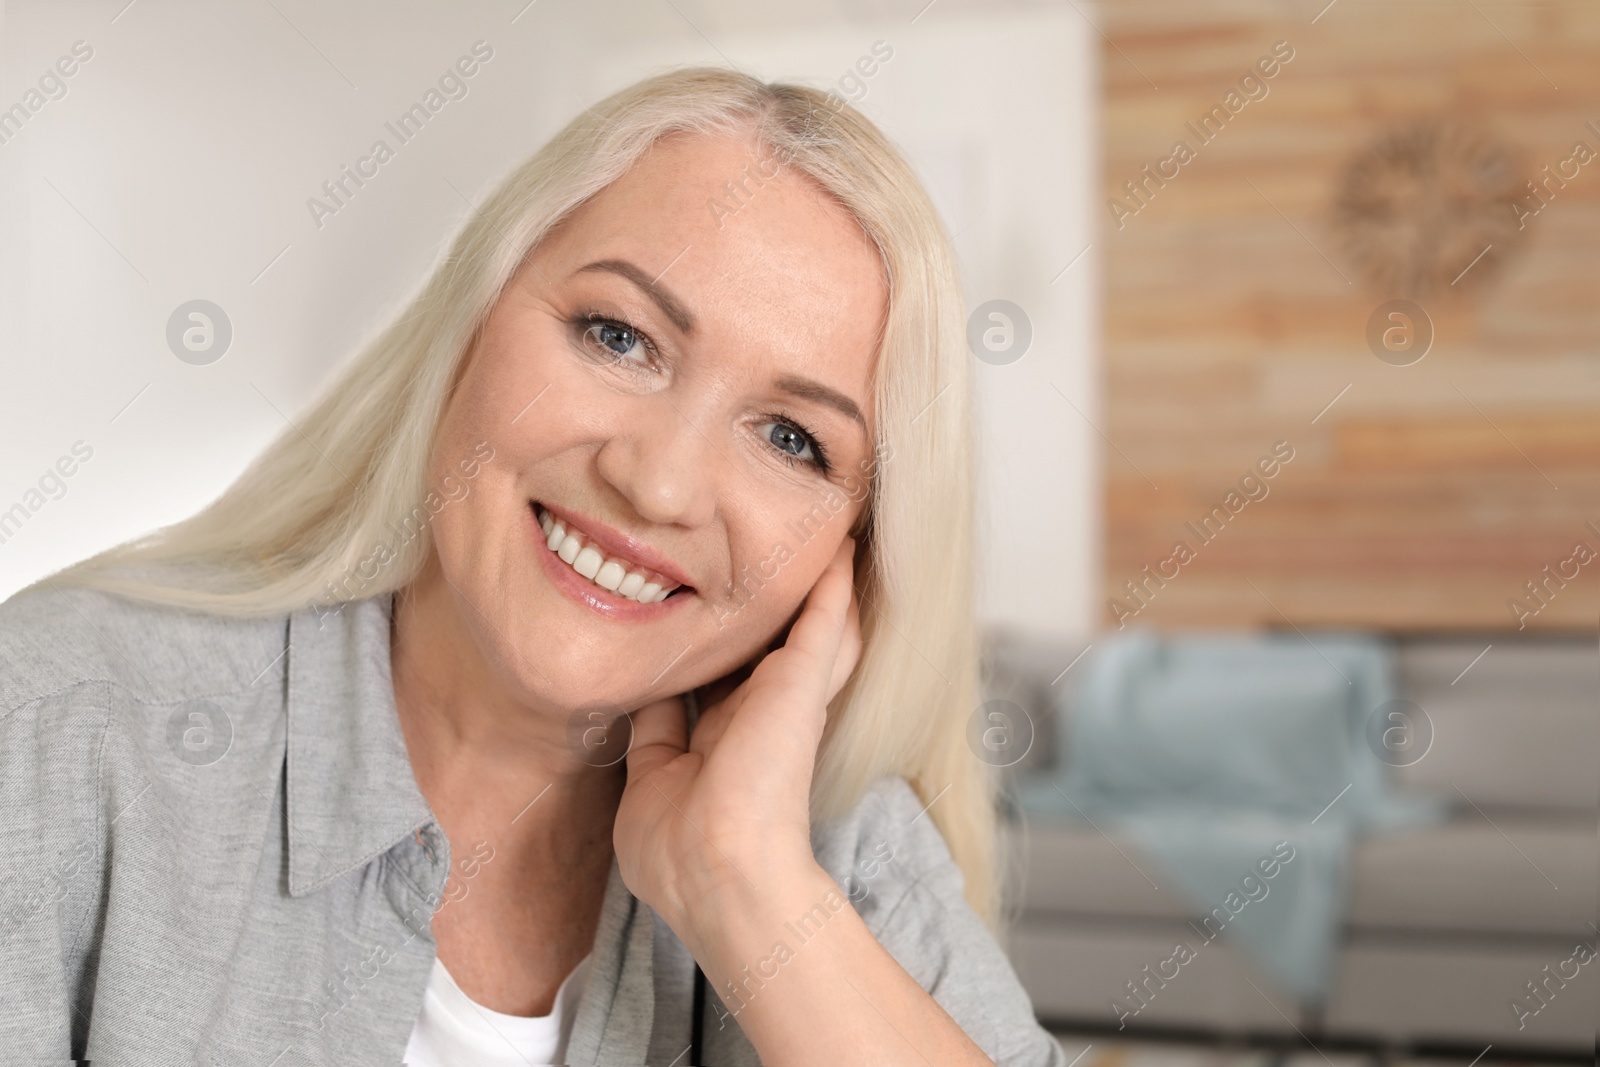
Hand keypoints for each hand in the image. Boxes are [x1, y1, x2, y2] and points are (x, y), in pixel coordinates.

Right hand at [612, 536, 861, 937]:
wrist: (716, 867)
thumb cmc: (771, 776)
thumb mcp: (803, 682)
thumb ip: (818, 622)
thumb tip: (843, 555)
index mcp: (790, 696)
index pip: (804, 627)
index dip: (800, 582)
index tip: (785, 522)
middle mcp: (746, 713)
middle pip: (742, 646)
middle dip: (732, 601)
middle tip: (713, 537)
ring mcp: (697, 737)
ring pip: (691, 672)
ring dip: (682, 634)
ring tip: (664, 573)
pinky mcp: (653, 760)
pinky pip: (647, 709)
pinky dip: (637, 678)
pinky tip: (625, 635)